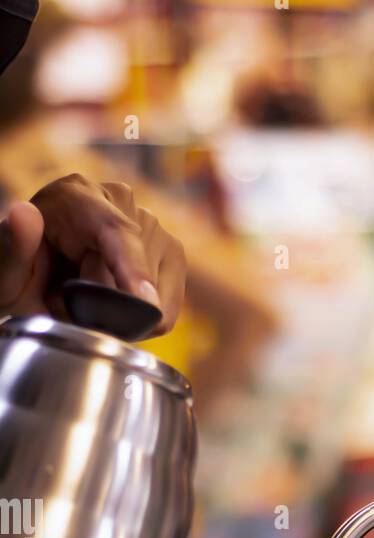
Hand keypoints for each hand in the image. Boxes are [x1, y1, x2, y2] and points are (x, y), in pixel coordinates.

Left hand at [0, 175, 185, 332]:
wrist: (39, 282)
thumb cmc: (23, 276)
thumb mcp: (4, 271)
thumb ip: (12, 247)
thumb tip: (24, 214)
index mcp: (75, 196)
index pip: (116, 230)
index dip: (133, 268)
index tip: (144, 303)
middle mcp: (119, 201)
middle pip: (133, 271)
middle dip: (105, 302)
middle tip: (69, 301)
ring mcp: (151, 225)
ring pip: (155, 293)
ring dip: (123, 312)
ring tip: (91, 301)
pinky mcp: (171, 253)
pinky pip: (167, 307)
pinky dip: (143, 320)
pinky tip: (115, 306)